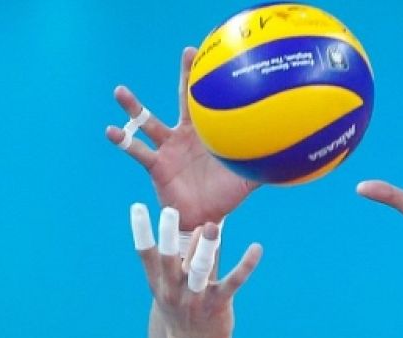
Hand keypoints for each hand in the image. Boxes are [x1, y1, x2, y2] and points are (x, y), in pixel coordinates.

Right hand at [107, 48, 258, 227]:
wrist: (204, 220)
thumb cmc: (223, 197)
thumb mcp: (246, 180)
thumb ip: (264, 167)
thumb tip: (292, 159)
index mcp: (205, 134)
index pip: (210, 102)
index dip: (214, 82)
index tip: (221, 59)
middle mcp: (184, 135)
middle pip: (184, 99)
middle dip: (185, 76)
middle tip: (187, 52)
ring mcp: (167, 148)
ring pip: (148, 122)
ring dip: (133, 107)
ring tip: (120, 91)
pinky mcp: (155, 165)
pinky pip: (136, 150)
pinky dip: (123, 140)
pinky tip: (110, 131)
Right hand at [131, 204, 260, 337]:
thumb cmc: (183, 315)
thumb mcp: (173, 289)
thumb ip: (184, 259)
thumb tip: (198, 227)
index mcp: (160, 284)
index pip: (146, 254)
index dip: (140, 231)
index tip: (136, 207)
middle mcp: (175, 290)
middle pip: (169, 260)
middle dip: (168, 235)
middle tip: (169, 211)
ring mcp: (196, 298)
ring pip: (200, 270)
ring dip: (205, 248)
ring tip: (211, 226)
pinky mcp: (218, 304)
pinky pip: (233, 282)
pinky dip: (246, 265)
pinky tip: (256, 248)